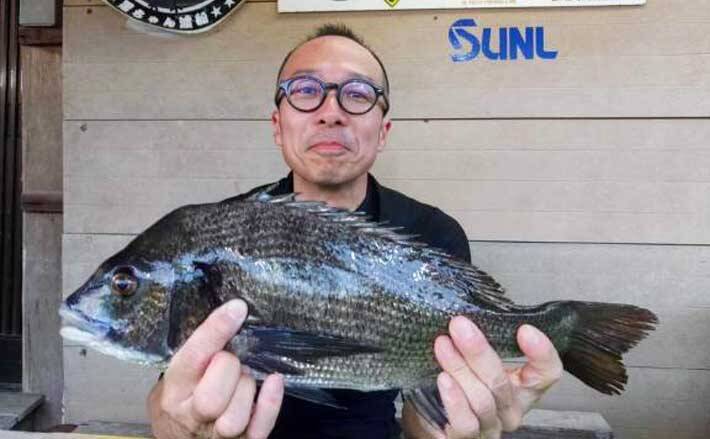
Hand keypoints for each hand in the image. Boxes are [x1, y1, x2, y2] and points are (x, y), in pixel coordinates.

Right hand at [147, 300, 284, 438]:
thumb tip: (231, 312)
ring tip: (242, 380)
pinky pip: (258, 428)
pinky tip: (274, 381)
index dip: (216, 331)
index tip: (237, 308)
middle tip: (231, 360)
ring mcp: (215, 435)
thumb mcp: (179, 372)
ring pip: (234, 419)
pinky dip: (270, 404)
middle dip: (229, 369)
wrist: (176, 436)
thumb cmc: (183, 396)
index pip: (192, 358)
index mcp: (172, 390)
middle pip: (211, 399)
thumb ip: (199, 351)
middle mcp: (190, 416)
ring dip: (245, 390)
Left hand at [404, 317, 561, 438]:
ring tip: (443, 346)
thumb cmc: (460, 382)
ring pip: (482, 400)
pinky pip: (466, 423)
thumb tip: (470, 308)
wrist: (434, 418)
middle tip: (460, 326)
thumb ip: (484, 339)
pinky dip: (455, 401)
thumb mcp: (477, 358)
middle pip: (503, 383)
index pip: (547, 373)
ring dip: (460, 369)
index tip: (524, 329)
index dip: (542, 353)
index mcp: (523, 388)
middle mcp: (511, 411)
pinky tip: (444, 380)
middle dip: (479, 351)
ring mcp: (491, 427)